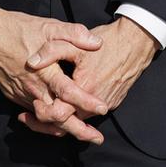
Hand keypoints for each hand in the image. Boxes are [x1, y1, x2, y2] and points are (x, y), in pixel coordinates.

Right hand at [0, 0, 109, 144]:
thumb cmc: (16, 28)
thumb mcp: (48, 26)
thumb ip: (74, 34)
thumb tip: (96, 43)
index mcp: (45, 71)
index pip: (70, 93)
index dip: (88, 103)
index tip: (103, 108)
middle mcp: (34, 88)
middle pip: (58, 117)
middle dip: (79, 129)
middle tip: (95, 137)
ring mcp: (22, 94)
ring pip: (45, 119)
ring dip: (63, 127)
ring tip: (80, 132)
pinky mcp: (13, 96)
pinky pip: (32, 114)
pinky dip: (45, 121)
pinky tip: (55, 121)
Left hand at [17, 17, 159, 138]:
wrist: (136, 43)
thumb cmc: (106, 43)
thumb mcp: (74, 43)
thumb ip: (50, 51)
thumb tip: (31, 62)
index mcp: (84, 91)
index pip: (59, 114)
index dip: (42, 113)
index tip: (31, 107)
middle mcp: (96, 104)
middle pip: (67, 123)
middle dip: (48, 121)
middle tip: (30, 114)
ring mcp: (106, 104)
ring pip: (79, 120)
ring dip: (63, 117)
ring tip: (44, 108)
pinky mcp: (113, 102)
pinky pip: (91, 113)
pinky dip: (77, 111)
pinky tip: (66, 101)